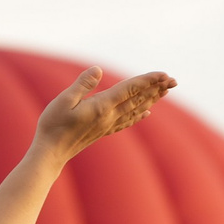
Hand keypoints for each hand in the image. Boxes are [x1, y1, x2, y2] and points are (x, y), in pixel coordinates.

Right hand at [31, 68, 176, 159]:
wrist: (50, 154)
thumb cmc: (52, 126)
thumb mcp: (63, 100)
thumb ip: (82, 85)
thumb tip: (98, 69)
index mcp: (101, 107)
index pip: (129, 90)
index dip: (147, 80)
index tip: (163, 74)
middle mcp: (109, 117)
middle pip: (138, 100)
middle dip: (156, 88)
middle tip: (173, 80)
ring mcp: (107, 125)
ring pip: (135, 110)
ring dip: (151, 99)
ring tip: (165, 91)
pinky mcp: (102, 131)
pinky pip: (126, 121)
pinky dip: (139, 115)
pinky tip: (146, 113)